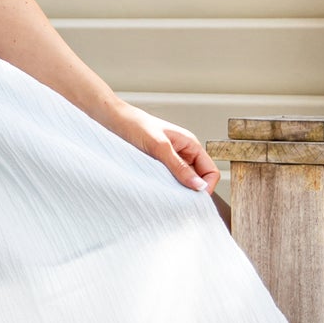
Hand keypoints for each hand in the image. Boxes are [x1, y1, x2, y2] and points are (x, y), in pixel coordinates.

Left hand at [99, 101, 220, 194]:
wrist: (112, 121)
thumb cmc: (136, 126)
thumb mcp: (160, 147)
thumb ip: (179, 166)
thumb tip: (198, 185)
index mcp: (190, 145)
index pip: (210, 172)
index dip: (206, 187)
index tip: (194, 199)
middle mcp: (183, 154)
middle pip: (197, 180)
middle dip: (191, 191)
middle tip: (178, 201)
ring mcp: (170, 161)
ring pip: (182, 183)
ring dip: (176, 190)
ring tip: (165, 193)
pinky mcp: (157, 167)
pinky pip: (168, 182)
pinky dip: (165, 188)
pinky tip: (156, 190)